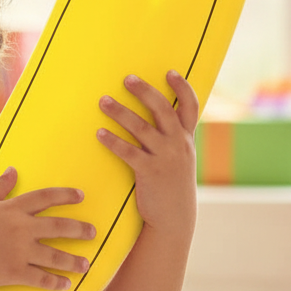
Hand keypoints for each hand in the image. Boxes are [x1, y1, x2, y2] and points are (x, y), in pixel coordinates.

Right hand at [0, 167, 95, 290]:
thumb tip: (13, 170)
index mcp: (12, 208)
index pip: (45, 197)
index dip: (65, 195)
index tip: (81, 196)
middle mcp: (20, 228)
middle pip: (58, 226)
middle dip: (79, 229)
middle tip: (94, 232)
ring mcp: (19, 251)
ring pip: (54, 255)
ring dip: (73, 260)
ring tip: (87, 265)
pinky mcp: (14, 272)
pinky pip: (41, 278)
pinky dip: (55, 283)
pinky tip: (66, 285)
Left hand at [96, 70, 198, 234]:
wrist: (174, 219)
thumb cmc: (171, 184)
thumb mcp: (180, 158)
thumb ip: (173, 137)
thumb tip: (157, 114)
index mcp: (186, 138)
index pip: (191, 106)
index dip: (183, 87)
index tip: (170, 72)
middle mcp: (179, 144)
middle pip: (162, 109)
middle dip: (144, 91)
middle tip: (127, 79)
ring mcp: (165, 158)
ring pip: (141, 128)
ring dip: (120, 112)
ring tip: (103, 101)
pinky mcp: (149, 173)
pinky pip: (128, 152)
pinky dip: (113, 141)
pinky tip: (99, 133)